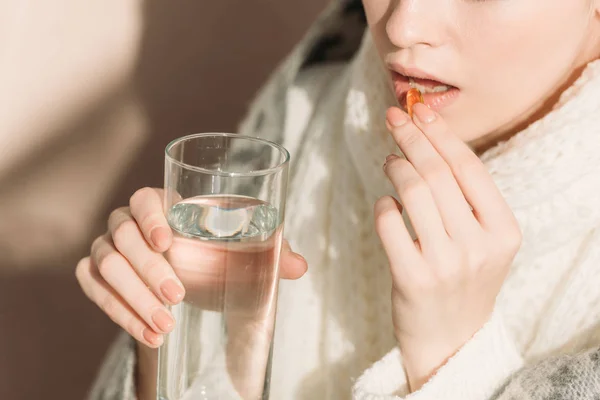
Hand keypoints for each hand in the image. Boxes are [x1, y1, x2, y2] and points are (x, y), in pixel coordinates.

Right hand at [76, 187, 306, 347]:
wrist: (191, 279)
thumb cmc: (216, 252)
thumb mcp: (243, 248)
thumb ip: (271, 250)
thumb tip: (299, 266)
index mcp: (161, 203)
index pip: (143, 199)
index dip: (150, 217)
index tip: (169, 243)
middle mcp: (127, 222)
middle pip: (123, 236)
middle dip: (149, 270)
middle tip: (178, 297)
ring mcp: (107, 248)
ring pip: (105, 266)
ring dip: (133, 298)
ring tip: (166, 326)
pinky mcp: (97, 276)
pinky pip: (95, 290)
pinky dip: (118, 314)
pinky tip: (150, 336)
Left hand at [375, 103, 521, 391]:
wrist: (452, 340)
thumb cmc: (463, 281)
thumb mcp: (483, 242)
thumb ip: (465, 199)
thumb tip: (428, 142)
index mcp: (504, 231)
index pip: (468, 167)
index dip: (440, 133)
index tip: (419, 111)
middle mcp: (479, 246)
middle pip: (437, 173)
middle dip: (411, 138)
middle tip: (394, 119)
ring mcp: (446, 264)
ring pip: (413, 192)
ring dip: (396, 166)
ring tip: (391, 161)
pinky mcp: (412, 278)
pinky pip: (389, 223)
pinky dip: (383, 205)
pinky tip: (385, 204)